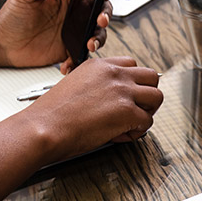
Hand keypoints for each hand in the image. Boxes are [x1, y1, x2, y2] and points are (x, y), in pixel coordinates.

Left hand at [0, 0, 111, 72]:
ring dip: (98, 39)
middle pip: (101, 10)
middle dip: (105, 16)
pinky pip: (83, 54)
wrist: (2, 43)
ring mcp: (73, 31)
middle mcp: (73, 11)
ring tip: (88, 45)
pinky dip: (80, 59)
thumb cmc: (12, 14)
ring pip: (97, 34)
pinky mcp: (70, 48)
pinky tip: (68, 61)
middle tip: (100, 21)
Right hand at [25, 57, 162, 160]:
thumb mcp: (74, 85)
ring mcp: (122, 91)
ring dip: (147, 113)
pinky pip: (147, 122)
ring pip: (157, 97)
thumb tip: (108, 100)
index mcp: (100, 65)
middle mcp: (114, 74)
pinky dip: (137, 132)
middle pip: (151, 77)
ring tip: (130, 124)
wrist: (44, 128)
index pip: (131, 65)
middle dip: (147, 96)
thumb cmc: (52, 114)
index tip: (126, 97)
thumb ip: (96, 86)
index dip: (133, 83)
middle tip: (136, 111)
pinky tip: (120, 135)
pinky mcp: (127, 111)